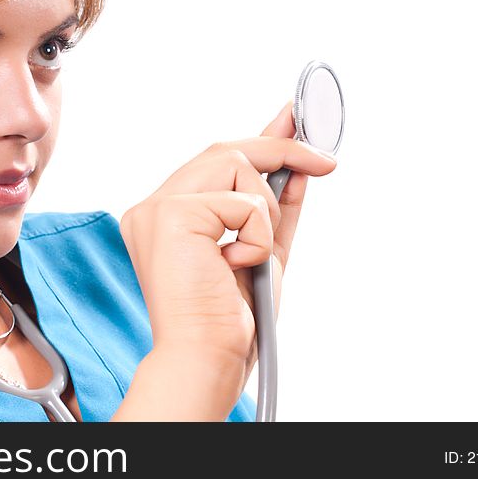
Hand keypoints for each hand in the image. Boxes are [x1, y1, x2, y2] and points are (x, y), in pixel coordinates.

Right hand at [119, 101, 337, 375]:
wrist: (206, 359)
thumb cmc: (228, 318)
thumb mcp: (264, 249)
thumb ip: (276, 203)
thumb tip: (297, 159)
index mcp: (167, 216)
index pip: (214, 161)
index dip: (260, 139)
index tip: (295, 120)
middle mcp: (152, 207)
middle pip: (224, 150)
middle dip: (281, 150)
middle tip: (325, 161)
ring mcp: (156, 209)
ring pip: (234, 165)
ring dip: (265, 212)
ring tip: (249, 254)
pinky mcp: (170, 215)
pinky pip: (242, 202)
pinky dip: (257, 236)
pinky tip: (235, 265)